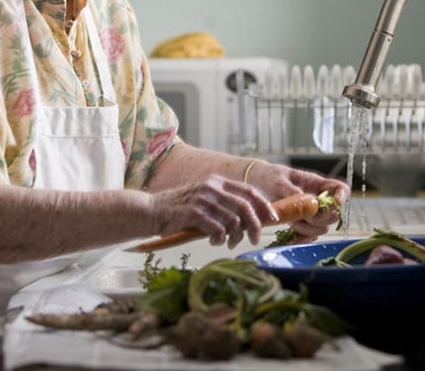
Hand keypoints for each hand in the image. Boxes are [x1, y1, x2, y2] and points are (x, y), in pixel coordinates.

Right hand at [149, 175, 278, 247]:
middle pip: (245, 206)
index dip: (264, 205)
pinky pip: (218, 229)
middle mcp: (212, 187)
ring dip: (235, 236)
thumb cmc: (179, 210)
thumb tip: (251, 219)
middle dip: (255, 225)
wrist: (151, 211)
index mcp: (217, 182)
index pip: (249, 191)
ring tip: (228, 242)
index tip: (273, 219)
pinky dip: (220, 238)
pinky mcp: (193, 213)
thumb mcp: (204, 199)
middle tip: (254, 239)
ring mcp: (202, 199)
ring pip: (233, 220)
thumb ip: (224, 204)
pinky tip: (215, 241)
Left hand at [249, 163, 349, 243]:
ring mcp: (311, 213)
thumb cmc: (270, 177)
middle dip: (321, 218)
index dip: (340, 198)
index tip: (330, 204)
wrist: (258, 184)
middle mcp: (318, 199)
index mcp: (317, 184)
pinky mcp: (301, 223)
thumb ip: (290, 189)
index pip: (341, 190)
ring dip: (309, 229)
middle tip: (304, 214)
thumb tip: (301, 197)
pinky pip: (309, 236)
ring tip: (291, 222)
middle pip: (333, 214)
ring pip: (321, 228)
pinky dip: (302, 239)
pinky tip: (291, 239)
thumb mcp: (278, 180)